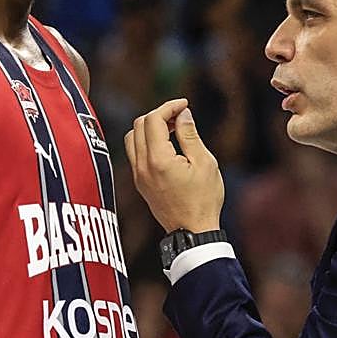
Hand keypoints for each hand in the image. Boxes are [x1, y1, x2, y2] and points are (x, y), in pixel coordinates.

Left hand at [125, 98, 223, 232]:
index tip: (185, 105)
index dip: (169, 106)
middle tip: (180, 117)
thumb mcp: (204, 163)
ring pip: (132, 138)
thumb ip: (190, 135)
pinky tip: (166, 146)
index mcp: (158, 160)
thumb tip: (182, 113)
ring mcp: (138, 176)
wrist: (193, 232)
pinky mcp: (139, 183)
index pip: (153, 120)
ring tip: (172, 130)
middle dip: (159, 114)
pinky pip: (134, 152)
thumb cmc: (204, 199)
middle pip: (139, 124)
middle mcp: (142, 166)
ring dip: (149, 127)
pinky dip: (146, 141)